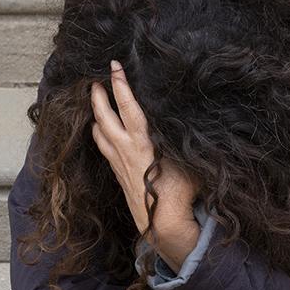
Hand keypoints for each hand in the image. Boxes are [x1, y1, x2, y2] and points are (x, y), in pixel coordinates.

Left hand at [90, 59, 199, 234]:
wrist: (162, 222)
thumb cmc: (180, 192)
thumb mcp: (187, 160)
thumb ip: (184, 141)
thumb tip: (195, 122)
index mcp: (142, 141)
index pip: (128, 106)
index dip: (121, 85)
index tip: (114, 66)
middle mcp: (125, 149)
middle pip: (104, 117)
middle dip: (97, 97)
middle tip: (94, 81)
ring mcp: (118, 162)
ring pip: (99, 133)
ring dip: (95, 116)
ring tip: (94, 103)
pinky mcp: (117, 174)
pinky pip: (103, 148)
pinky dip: (99, 135)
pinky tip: (100, 131)